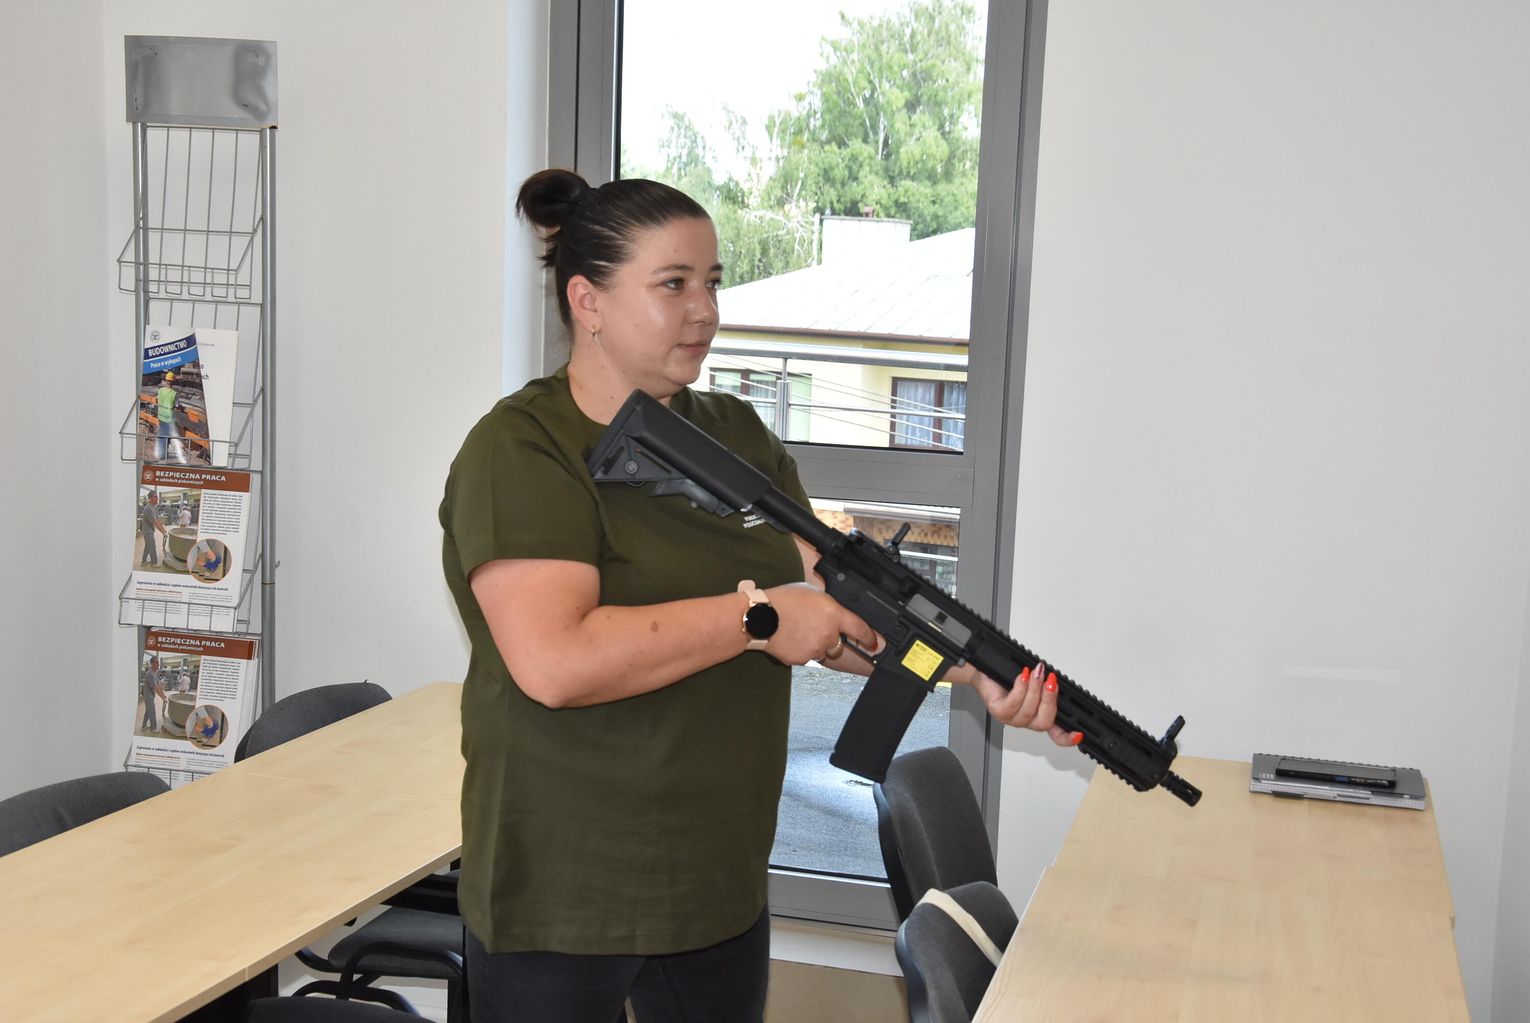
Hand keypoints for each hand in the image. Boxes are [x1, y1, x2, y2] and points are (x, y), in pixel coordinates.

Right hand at [760, 583, 877, 665]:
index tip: (875, 643)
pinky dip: (801, 650)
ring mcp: (815, 649)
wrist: (759, 616)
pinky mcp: (801, 660)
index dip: (870, 638)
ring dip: (815, 645)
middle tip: (814, 628)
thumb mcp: (812, 592)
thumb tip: (834, 612)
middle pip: (839, 645)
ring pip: (822, 652)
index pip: (861, 629)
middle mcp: (828, 634)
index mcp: (834, 615)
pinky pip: (806, 658)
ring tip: (797, 631)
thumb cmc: (782, 600)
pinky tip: (790, 638)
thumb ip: (828, 605)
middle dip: (831, 639)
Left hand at [956, 660, 1081, 745]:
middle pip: (1044, 722)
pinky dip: (1021, 688)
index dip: (1067, 737)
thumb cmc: (1007, 677)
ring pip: (1029, 712)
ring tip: (1037, 672)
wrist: (984, 673)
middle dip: (1050, 700)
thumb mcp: (1034, 681)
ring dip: (1035, 689)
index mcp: (1038, 716)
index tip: (1078, 734)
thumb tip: (1056, 682)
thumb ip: (1047, 686)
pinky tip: (1023, 677)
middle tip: (1051, 681)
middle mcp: (1026, 721)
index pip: (1056, 734)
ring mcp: (1011, 719)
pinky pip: (1013, 704)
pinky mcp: (998, 712)